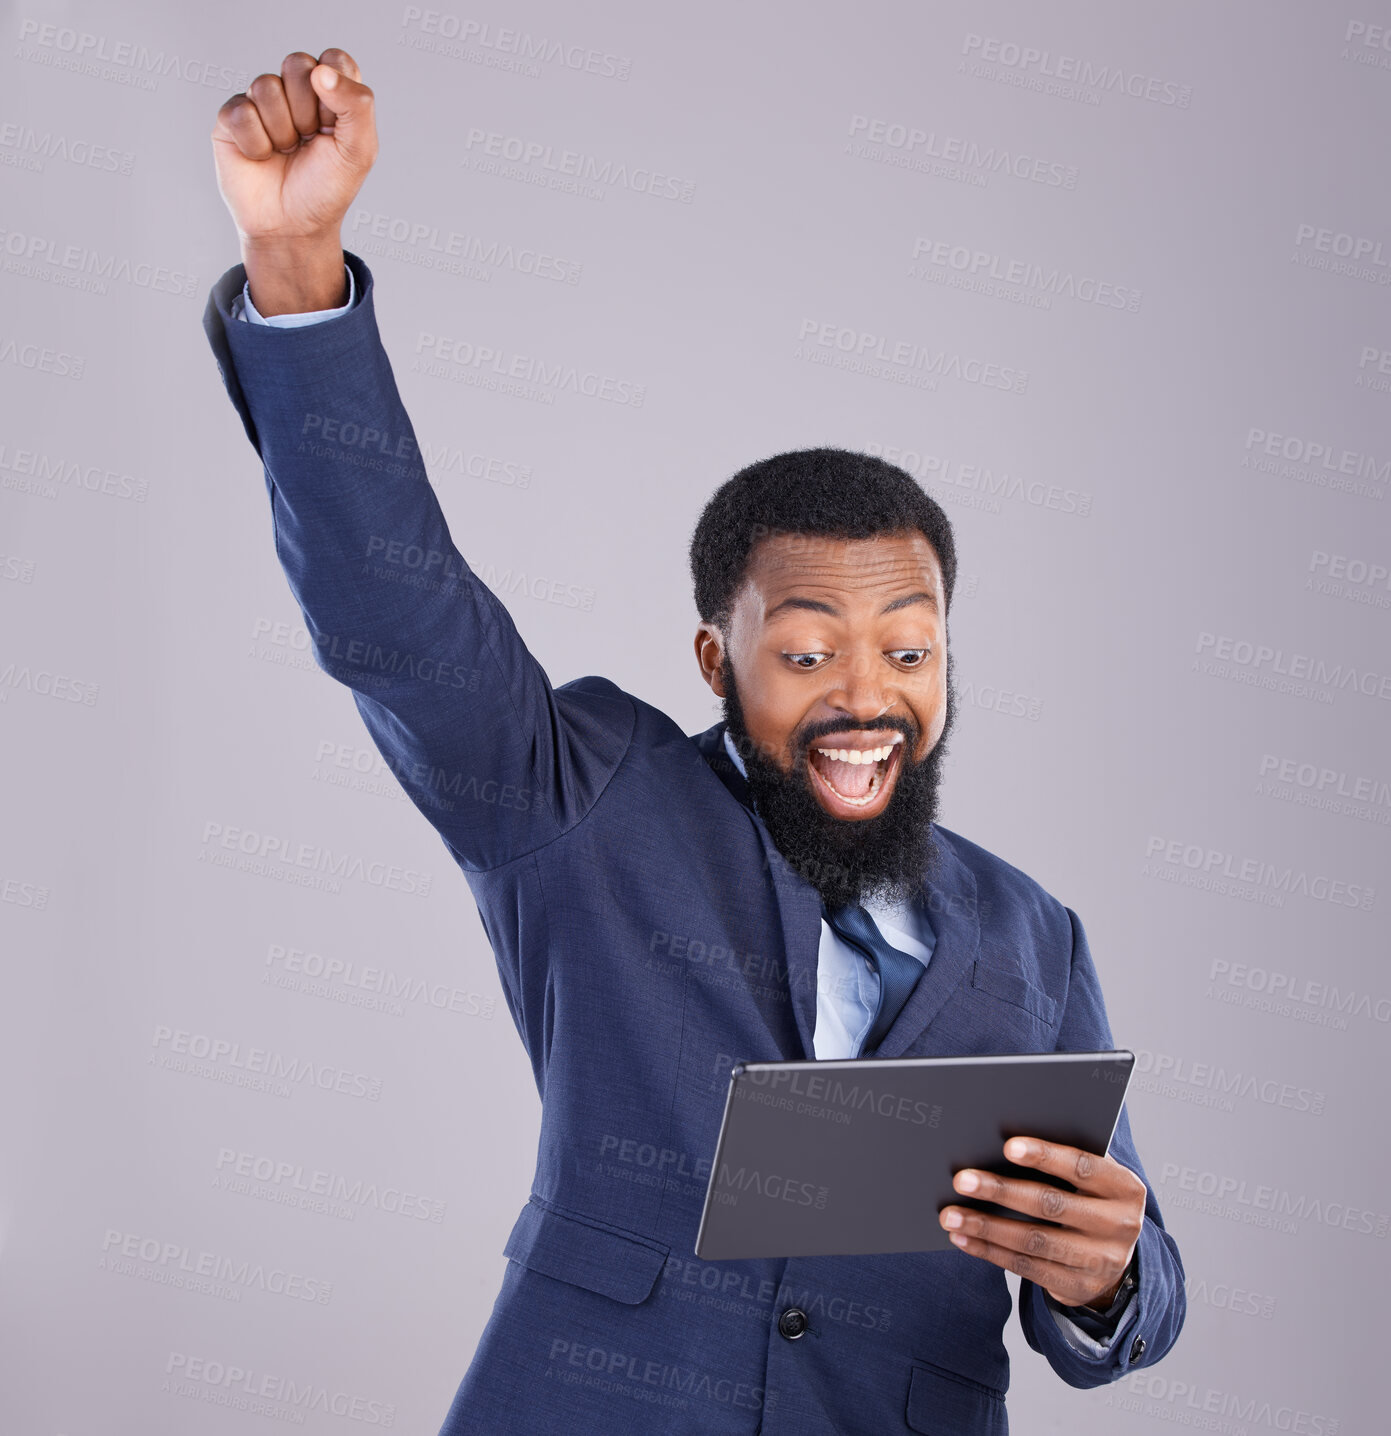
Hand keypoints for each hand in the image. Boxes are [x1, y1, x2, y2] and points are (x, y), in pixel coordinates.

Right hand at [211, 48, 376, 245]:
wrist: (293, 228)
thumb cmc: (327, 190)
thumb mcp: (359, 152)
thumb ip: (357, 105)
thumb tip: (320, 71)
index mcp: (330, 94)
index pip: (335, 59)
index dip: (336, 90)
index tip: (335, 126)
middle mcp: (294, 91)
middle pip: (297, 64)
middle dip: (307, 111)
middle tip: (308, 142)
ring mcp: (261, 102)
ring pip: (266, 86)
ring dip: (282, 131)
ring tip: (285, 152)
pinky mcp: (232, 117)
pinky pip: (241, 111)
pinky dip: (256, 143)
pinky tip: (261, 158)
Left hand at [937, 1136, 1145, 1308]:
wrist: (1116, 1256)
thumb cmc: (1090, 1197)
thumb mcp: (1092, 1179)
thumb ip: (1063, 1163)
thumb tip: (998, 1144)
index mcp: (1124, 1187)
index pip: (1082, 1166)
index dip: (1045, 1156)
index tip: (1007, 1146)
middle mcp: (1118, 1225)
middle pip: (1050, 1205)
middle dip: (1001, 1191)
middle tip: (962, 1180)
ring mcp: (1100, 1261)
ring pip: (1033, 1241)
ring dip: (986, 1227)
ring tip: (951, 1215)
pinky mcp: (1078, 1286)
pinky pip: (1026, 1268)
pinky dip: (989, 1252)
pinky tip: (963, 1239)